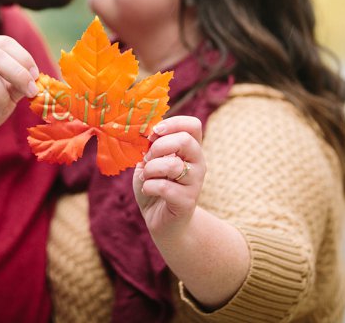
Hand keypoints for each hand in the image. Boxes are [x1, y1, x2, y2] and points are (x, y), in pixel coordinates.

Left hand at [133, 115, 204, 237]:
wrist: (162, 221)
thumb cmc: (155, 186)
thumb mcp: (150, 161)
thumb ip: (150, 147)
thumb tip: (146, 133)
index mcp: (191, 149)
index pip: (193, 125)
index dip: (173, 123)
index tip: (154, 132)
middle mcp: (198, 163)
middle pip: (185, 140)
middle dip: (158, 147)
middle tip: (147, 158)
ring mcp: (195, 183)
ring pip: (172, 165)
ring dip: (150, 169)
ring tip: (146, 176)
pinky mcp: (187, 201)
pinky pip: (164, 187)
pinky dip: (148, 186)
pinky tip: (148, 190)